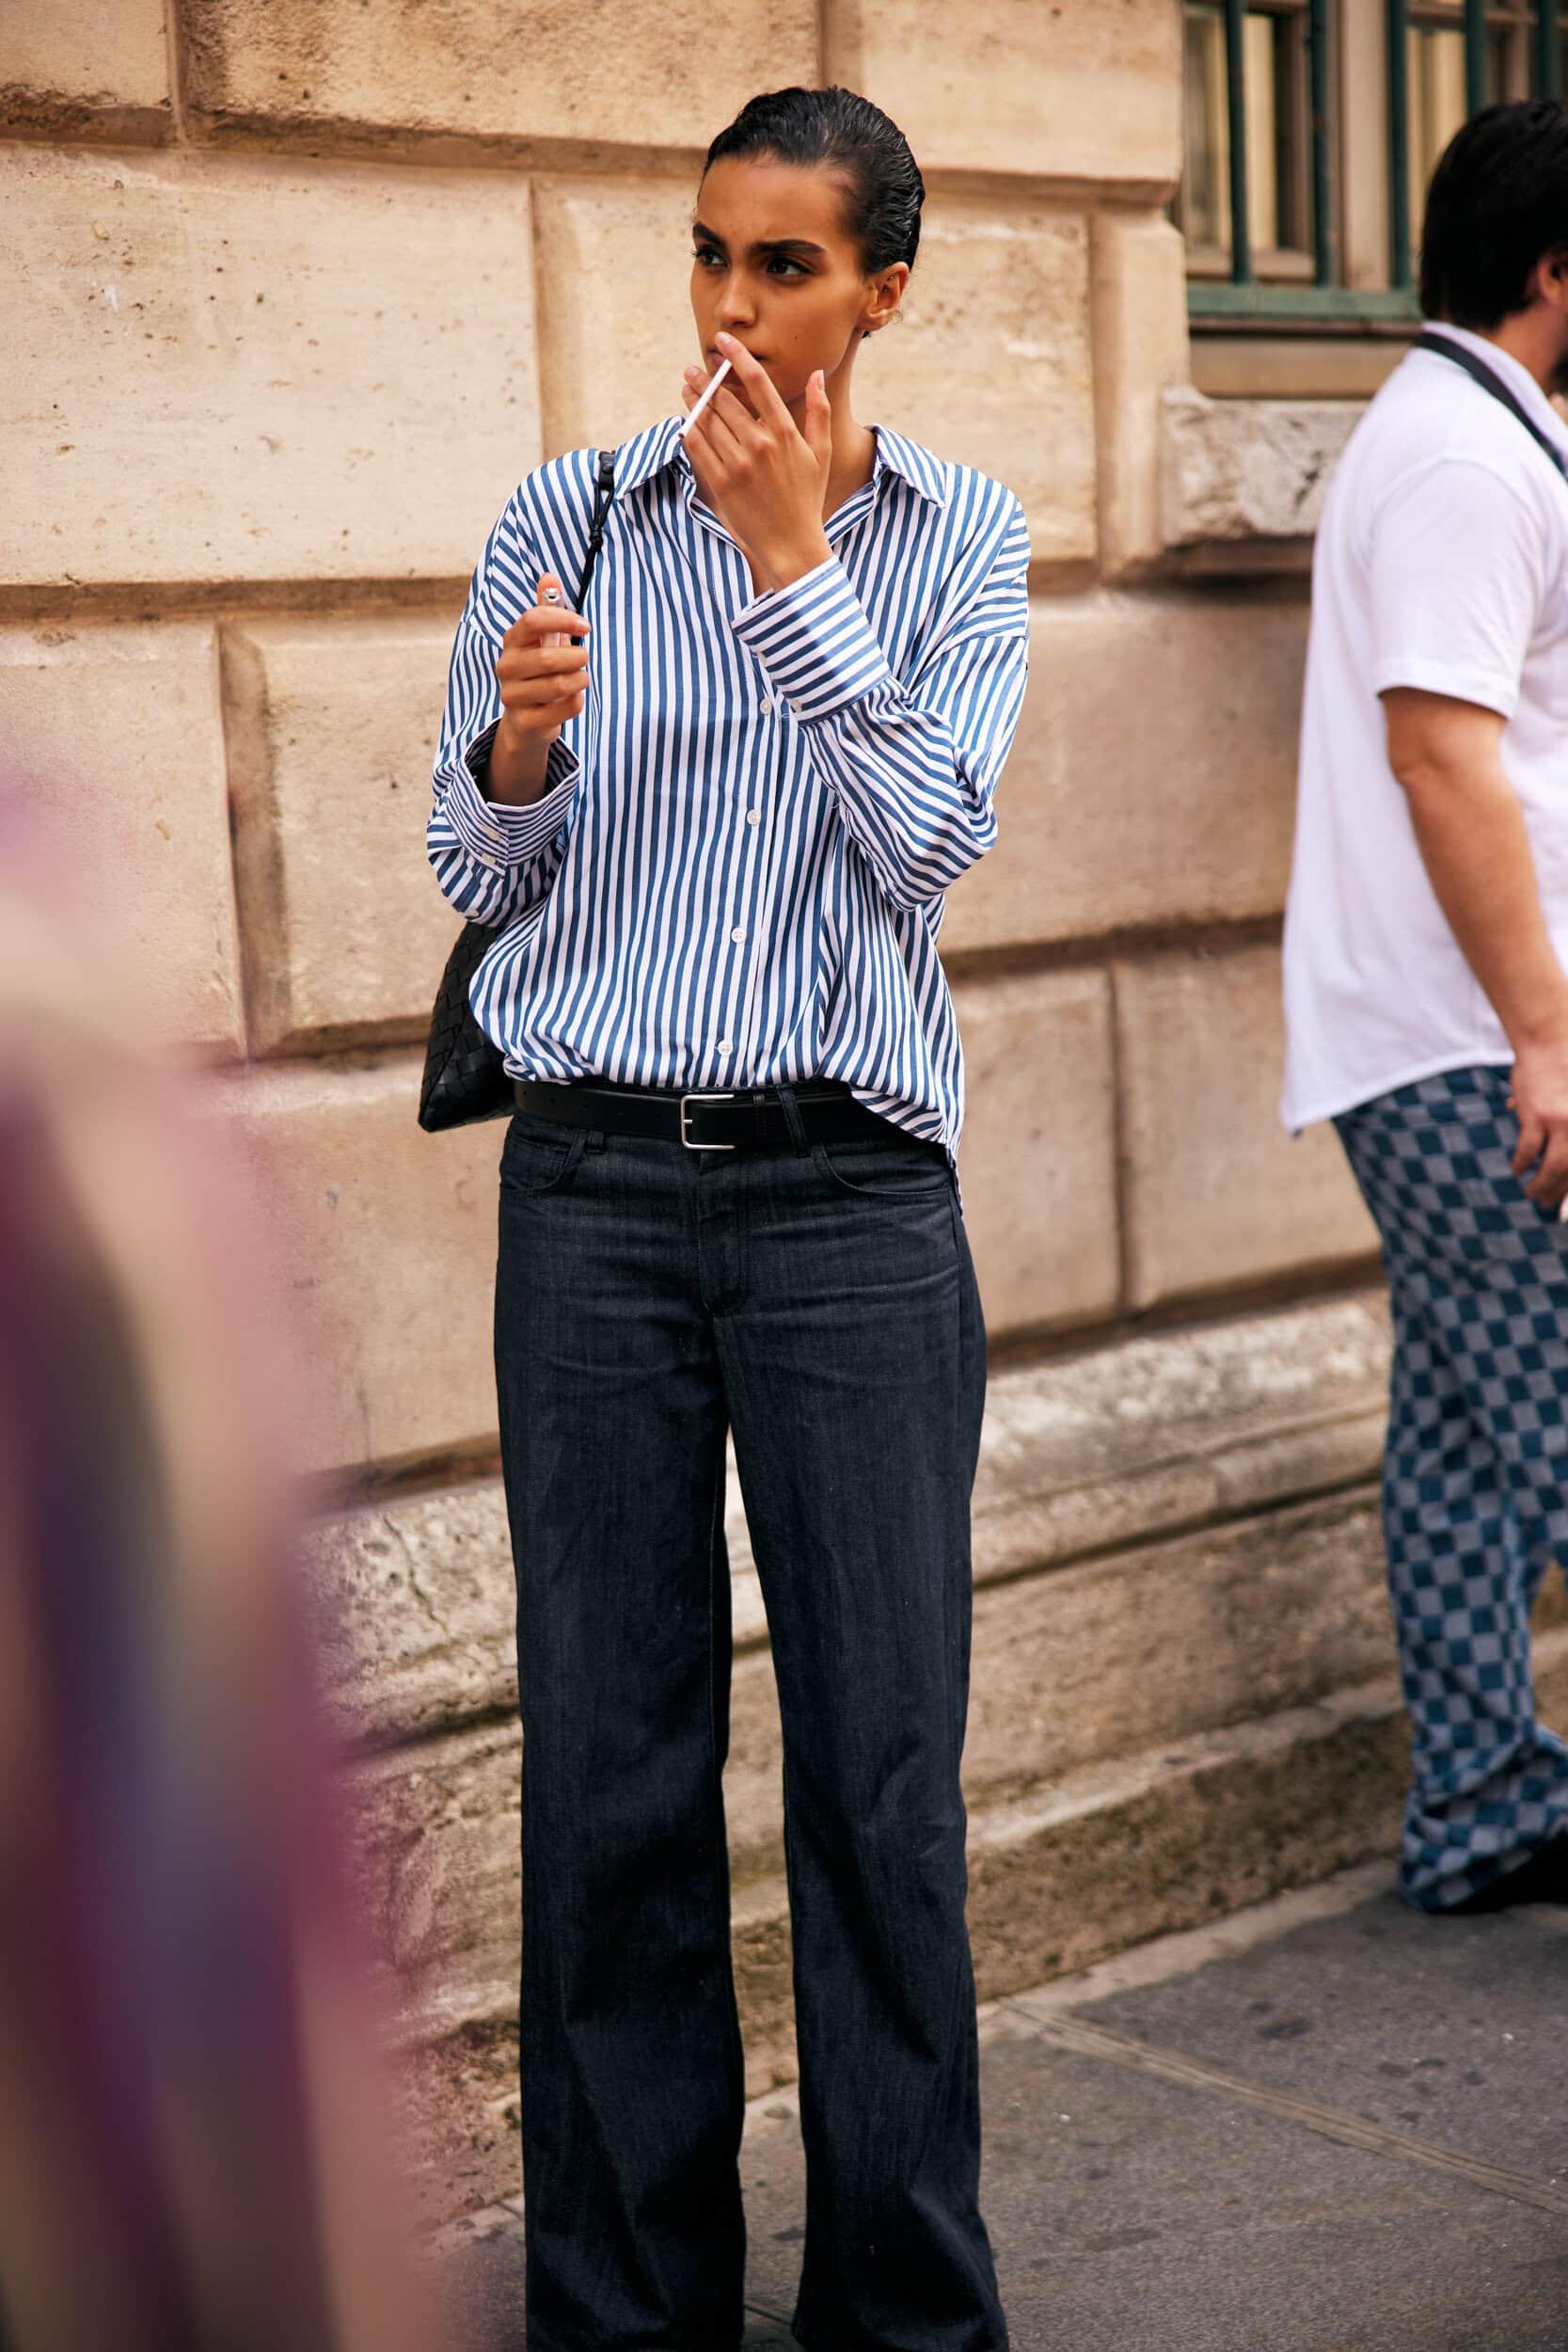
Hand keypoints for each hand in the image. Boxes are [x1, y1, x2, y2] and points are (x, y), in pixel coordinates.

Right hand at [487, 574, 590, 803]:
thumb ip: (548, 610)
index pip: (533, 620)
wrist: (526, 722)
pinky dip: (577, 702)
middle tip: (584, 658)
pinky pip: (564, 709)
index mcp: (511, 641)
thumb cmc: (540, 672)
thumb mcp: (543, 640)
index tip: (586, 626)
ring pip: (558, 685)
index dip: (563, 619)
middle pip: (548, 658)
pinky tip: (573, 699)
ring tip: (581, 678)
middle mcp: (506, 667)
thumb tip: (548, 576)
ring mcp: (512, 697)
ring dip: (579, 680)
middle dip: (576, 657)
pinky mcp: (525, 722)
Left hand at [681, 333, 832, 593]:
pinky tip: (684, 419)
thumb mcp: (821, 454)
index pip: (758, 383)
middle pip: (725, 400)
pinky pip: (697, 448)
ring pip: (708, 421)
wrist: (792, 545)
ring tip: (686, 387)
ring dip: (694, 400)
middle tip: (694, 369)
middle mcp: (759, 444)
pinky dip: (688, 430)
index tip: (724, 343)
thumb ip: (819, 412)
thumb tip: (816, 374)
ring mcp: (738, 464)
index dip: (738, 358)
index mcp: (784, 433)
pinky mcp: (721, 484)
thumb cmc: (807, 499)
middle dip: (706, 380)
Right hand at [1508, 1038, 1567, 1206]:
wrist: (1552, 1042)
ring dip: (1541, 1185)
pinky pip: (1528, 1151)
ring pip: (1552, 1168)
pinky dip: (1521, 1164)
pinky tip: (1517, 1169)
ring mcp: (1562, 1122)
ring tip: (1531, 1192)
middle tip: (1547, 1204)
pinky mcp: (1537, 1117)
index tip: (1564, 1200)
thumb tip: (1551, 1153)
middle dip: (1559, 1193)